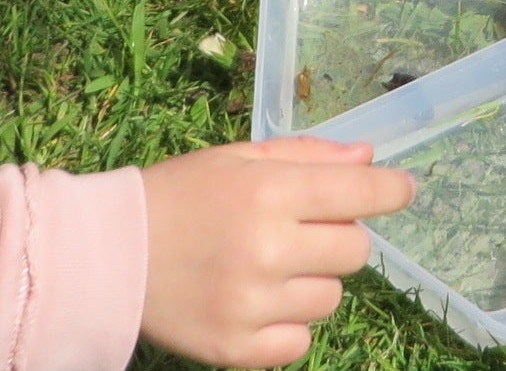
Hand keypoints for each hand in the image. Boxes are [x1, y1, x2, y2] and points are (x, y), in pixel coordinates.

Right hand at [140, 137, 411, 366]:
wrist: (106, 256)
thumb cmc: (178, 196)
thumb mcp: (236, 158)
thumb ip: (306, 156)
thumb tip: (370, 158)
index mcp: (269, 192)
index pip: (362, 193)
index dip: (390, 190)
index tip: (400, 191)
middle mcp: (267, 248)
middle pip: (355, 251)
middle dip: (336, 238)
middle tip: (297, 232)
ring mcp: (253, 304)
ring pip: (332, 298)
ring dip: (311, 282)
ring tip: (266, 269)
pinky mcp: (238, 349)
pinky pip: (301, 341)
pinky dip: (287, 326)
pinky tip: (255, 304)